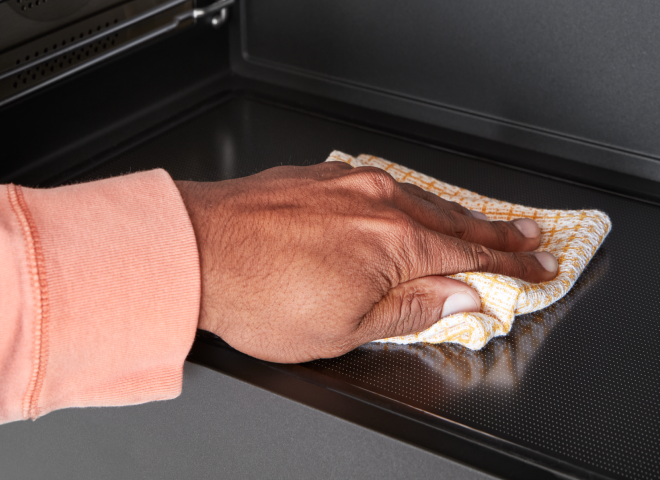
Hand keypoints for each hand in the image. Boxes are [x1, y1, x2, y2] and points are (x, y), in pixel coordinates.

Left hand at [175, 162, 556, 362]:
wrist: (195, 249)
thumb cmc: (259, 293)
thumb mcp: (345, 327)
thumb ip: (413, 308)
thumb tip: (462, 297)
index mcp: (395, 244)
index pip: (471, 254)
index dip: (512, 262)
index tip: (538, 263)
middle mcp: (379, 203)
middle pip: (455, 219)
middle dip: (497, 231)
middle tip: (527, 236)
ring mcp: (349, 183)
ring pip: (419, 198)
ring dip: (453, 214)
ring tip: (479, 223)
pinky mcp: (322, 176)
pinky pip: (381, 186)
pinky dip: (406, 201)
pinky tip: (410, 207)